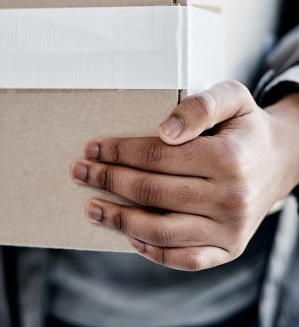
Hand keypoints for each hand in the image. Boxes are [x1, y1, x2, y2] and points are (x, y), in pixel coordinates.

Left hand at [70, 81, 298, 270]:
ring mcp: (230, 230)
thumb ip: (200, 106)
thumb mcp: (232, 98)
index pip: (157, 156)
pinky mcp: (229, 249)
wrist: (281, 160)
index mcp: (228, 159)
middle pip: (152, 192)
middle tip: (79, 172)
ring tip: (91, 208)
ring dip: (119, 220)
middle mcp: (231, 198)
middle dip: (108, 181)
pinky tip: (130, 236)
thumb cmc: (245, 127)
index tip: (92, 148)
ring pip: (161, 231)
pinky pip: (185, 259)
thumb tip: (164, 131)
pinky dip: (152, 251)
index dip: (119, 152)